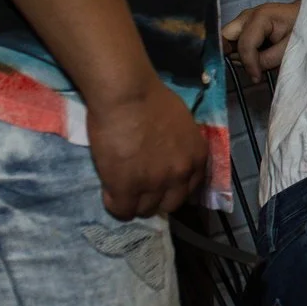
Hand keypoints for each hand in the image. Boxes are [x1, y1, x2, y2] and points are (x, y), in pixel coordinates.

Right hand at [88, 82, 208, 220]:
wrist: (128, 95)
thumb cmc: (151, 99)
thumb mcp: (181, 124)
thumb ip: (180, 146)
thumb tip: (170, 153)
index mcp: (197, 157)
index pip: (189, 189)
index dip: (172, 188)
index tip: (159, 185)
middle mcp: (181, 175)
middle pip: (170, 204)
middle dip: (155, 199)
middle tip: (139, 188)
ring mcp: (155, 184)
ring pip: (145, 210)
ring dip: (134, 202)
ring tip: (121, 190)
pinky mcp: (127, 188)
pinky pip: (122, 210)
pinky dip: (114, 204)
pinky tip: (109, 191)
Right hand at [221, 1, 299, 84]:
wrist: (305, 15)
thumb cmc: (301, 27)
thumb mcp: (290, 46)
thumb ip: (269, 59)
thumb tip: (252, 70)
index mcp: (260, 16)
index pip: (244, 44)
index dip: (249, 63)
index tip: (257, 77)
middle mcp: (246, 16)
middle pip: (225, 38)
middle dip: (235, 55)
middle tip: (252, 67)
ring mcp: (243, 21)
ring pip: (228, 42)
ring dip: (240, 55)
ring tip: (262, 59)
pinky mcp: (243, 28)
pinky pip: (234, 43)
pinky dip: (243, 53)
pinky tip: (259, 54)